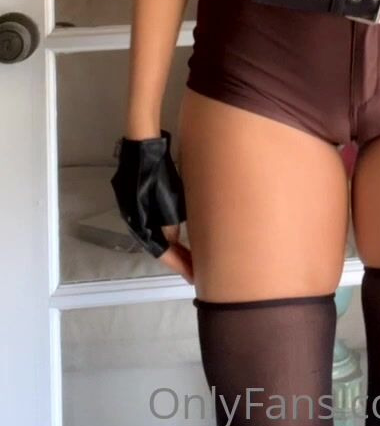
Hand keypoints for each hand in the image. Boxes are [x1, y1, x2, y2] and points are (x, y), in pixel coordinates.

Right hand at [111, 133, 192, 281]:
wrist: (143, 148)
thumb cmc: (157, 172)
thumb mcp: (169, 200)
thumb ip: (170, 222)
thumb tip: (175, 240)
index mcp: (140, 223)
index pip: (162, 252)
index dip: (179, 265)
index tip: (194, 277)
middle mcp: (135, 221)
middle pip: (159, 247)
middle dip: (179, 260)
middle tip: (198, 271)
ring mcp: (135, 212)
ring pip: (157, 238)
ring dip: (175, 248)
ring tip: (194, 258)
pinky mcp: (138, 202)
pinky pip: (155, 226)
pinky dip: (169, 235)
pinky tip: (182, 236)